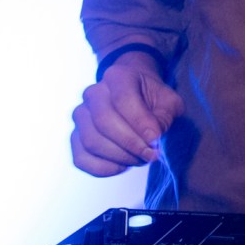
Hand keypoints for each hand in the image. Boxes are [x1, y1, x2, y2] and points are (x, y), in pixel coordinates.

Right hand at [70, 52, 184, 176]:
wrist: (136, 94)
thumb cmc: (153, 98)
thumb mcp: (169, 102)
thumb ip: (164, 117)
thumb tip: (153, 139)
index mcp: (117, 76)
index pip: (123, 99)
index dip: (140, 123)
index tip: (156, 140)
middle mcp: (93, 93)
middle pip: (104, 122)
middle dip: (131, 144)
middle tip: (151, 154)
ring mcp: (81, 114)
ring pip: (92, 142)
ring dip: (119, 157)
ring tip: (140, 158)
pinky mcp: (76, 136)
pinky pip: (80, 158)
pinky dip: (103, 168)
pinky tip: (122, 165)